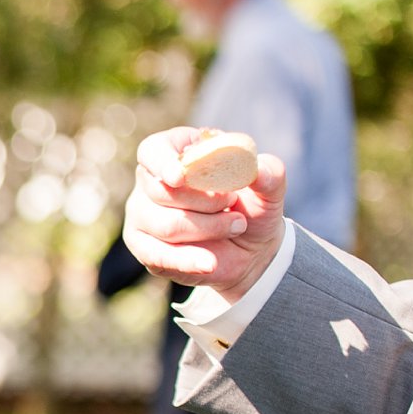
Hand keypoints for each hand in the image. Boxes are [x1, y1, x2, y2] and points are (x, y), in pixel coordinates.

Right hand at [123, 126, 287, 303]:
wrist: (250, 250)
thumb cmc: (252, 208)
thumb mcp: (269, 190)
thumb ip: (270, 174)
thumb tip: (259, 169)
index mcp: (176, 153)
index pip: (152, 151)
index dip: (163, 162)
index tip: (180, 176)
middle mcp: (151, 182)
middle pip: (161, 191)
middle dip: (204, 201)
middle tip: (233, 203)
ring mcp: (142, 215)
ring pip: (166, 225)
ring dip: (208, 228)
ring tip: (235, 226)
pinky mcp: (143, 247)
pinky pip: (159, 255)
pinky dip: (188, 259)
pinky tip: (210, 262)